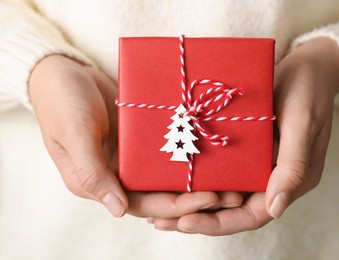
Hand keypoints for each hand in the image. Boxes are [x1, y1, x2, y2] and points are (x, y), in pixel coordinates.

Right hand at [29, 55, 241, 217]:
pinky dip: (187, 153)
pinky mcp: (141, 138)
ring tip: (230, 177)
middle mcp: (118, 174)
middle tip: (232, 194)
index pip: (143, 204)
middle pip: (162, 193)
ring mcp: (132, 156)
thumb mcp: (74, 135)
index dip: (177, 205)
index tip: (209, 198)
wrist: (65, 72)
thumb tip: (118, 210)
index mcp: (99, 182)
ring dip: (196, 178)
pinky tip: (212, 153)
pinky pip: (167, 149)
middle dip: (196, 196)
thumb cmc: (62, 103)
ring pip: (168, 175)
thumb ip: (93, 172)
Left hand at [147, 37, 338, 234]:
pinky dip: (201, 177)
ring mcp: (257, 163)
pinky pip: (222, 169)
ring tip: (160, 207)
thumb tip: (276, 209)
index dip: (219, 223)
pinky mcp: (247, 148)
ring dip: (194, 201)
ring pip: (224, 192)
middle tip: (160, 221)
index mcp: (290, 180)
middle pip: (232, 209)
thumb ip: (293, 166)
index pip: (252, 215)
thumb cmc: (308, 90)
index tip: (186, 222)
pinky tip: (175, 177)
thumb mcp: (302, 123)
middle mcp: (271, 178)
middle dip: (198, 217)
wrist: (307, 65)